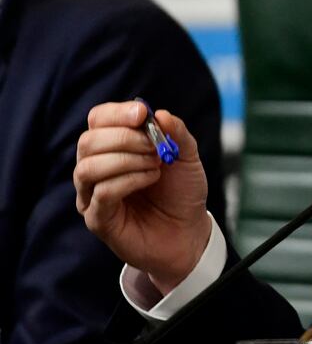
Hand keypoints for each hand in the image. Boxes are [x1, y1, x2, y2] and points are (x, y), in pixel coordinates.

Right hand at [75, 101, 210, 294]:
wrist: (189, 230)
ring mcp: (92, 195)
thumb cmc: (182, 191)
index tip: (143, 114)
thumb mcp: (187, 155)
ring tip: (155, 166)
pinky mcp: (97, 219)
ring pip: (88, 167)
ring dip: (126, 160)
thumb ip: (176, 132)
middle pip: (88, 141)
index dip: (117, 113)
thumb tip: (160, 114)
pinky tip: (150, 179)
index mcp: (113, 146)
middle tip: (154, 147)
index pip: (98, 119)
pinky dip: (129, 180)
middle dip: (124, 138)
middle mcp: (96, 167)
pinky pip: (101, 193)